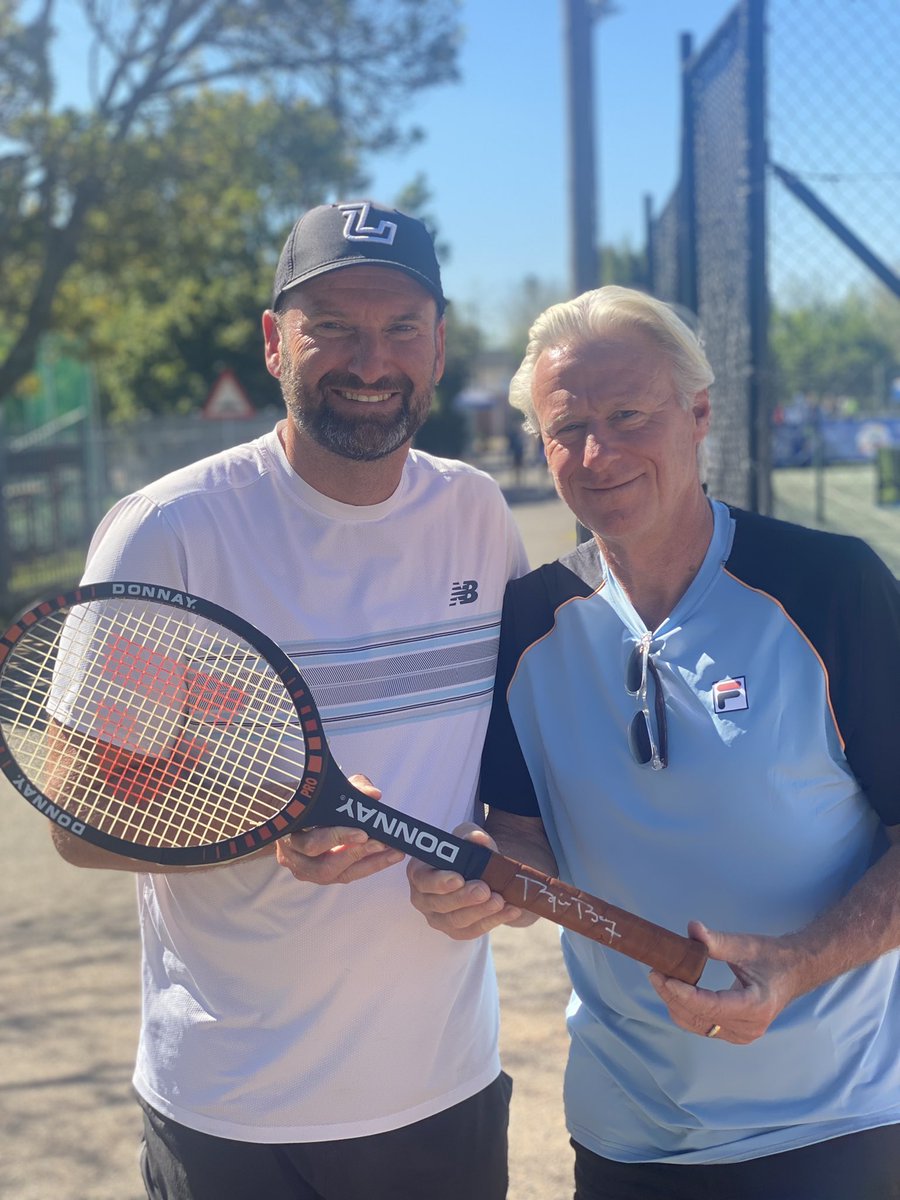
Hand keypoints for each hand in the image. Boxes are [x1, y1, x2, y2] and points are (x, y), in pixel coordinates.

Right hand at [276, 775, 404, 884]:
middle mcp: (292, 857)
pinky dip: (368, 865)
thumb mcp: (330, 786)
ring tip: (392, 853)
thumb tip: (374, 794)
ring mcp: (305, 870)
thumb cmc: (313, 797)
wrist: (295, 809)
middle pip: (323, 866)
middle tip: (382, 843)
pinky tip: (388, 856)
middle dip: (356, 854)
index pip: (311, 842)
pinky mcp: (321, 875)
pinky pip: (345, 875)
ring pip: (336, 874)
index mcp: (288, 832)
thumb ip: (353, 787)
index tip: (363, 833)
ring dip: (367, 864)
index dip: (336, 839)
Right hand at [407, 823, 528, 938]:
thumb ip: (471, 836)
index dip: (440, 882)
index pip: (423, 880)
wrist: (482, 873)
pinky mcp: (456, 931)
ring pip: (456, 921)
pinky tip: (511, 910)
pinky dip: (493, 921)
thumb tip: (477, 838)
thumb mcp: (468, 837)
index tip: (459, 879)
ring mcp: (438, 918)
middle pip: (440, 904)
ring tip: (500, 900)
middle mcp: (423, 898)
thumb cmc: (467, 853)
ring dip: (480, 912)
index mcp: (420, 872)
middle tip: (485, 890)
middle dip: (464, 898)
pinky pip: (473, 931)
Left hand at [648, 920, 800, 1043]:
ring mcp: (741, 1035)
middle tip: (656, 971)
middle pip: (699, 1018)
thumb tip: (692, 928)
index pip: (711, 1006)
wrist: (794, 972)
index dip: (683, 994)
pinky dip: (685, 1009)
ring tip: (662, 977)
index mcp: (756, 1007)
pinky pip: (702, 1025)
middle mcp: (748, 1028)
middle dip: (673, 996)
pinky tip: (676, 989)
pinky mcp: (734, 1033)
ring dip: (675, 1003)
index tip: (663, 977)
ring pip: (696, 1025)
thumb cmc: (773, 957)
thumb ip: (717, 941)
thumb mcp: (746, 946)